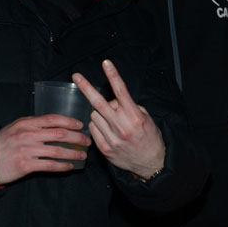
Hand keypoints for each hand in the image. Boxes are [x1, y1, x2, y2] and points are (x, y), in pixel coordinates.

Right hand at [0, 114, 90, 184]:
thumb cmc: (3, 142)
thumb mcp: (16, 127)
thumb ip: (34, 124)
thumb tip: (56, 123)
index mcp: (27, 123)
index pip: (53, 119)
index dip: (70, 121)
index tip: (80, 125)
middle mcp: (28, 135)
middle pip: (60, 134)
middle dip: (77, 137)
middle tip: (87, 141)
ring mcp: (27, 150)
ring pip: (58, 151)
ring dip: (74, 153)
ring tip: (82, 155)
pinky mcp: (26, 165)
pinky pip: (50, 165)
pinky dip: (63, 166)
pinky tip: (70, 166)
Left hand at [73, 60, 165, 179]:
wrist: (150, 163)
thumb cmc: (149, 137)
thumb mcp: (146, 118)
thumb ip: (129, 107)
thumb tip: (112, 101)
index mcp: (134, 117)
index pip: (121, 91)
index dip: (113, 75)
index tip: (106, 63)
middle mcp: (121, 126)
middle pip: (98, 103)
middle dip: (86, 87)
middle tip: (76, 75)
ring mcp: (111, 138)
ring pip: (94, 115)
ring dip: (99, 112)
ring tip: (111, 120)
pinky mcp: (104, 147)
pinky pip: (93, 129)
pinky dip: (97, 125)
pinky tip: (107, 130)